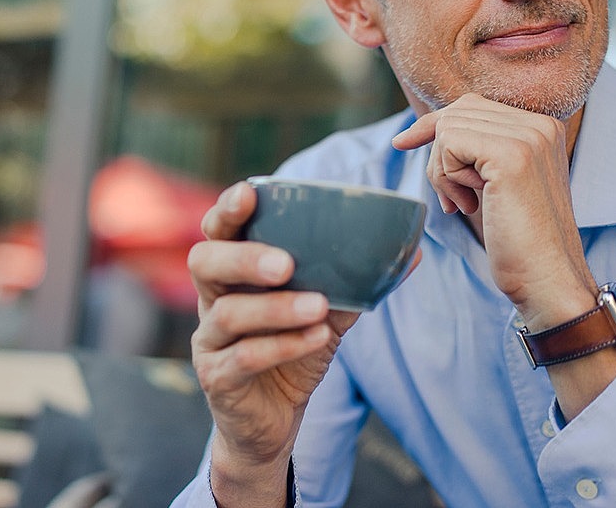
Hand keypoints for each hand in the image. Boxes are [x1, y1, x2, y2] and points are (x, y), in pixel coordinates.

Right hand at [187, 181, 358, 504]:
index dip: (228, 210)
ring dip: (275, 308)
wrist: (273, 423)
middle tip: (286, 263)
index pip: (218, 231)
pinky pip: (243, 357)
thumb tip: (411, 251)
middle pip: (204, 261)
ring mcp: (209, 339)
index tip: (249, 192)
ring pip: (228, 312)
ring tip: (317, 307)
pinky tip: (316, 337)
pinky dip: (282, 345)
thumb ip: (354, 283)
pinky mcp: (217, 377)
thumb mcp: (325, 314)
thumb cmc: (293, 353)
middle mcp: (212, 299)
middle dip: (244, 257)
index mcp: (233, 273)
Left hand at [391, 94, 597, 327]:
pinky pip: (449, 144)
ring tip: (464, 204)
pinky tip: (468, 205)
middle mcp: (540, 124)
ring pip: (448, 128)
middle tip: (453, 199)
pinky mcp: (512, 155)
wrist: (547, 279)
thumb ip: (477, 149)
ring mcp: (529, 137)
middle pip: (455, 114)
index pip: (470, 106)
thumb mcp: (497, 182)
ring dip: (442, 172)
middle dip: (439, 157)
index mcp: (542, 127)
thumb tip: (427, 126)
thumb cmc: (517, 239)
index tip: (403, 143)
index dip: (433, 126)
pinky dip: (446, 178)